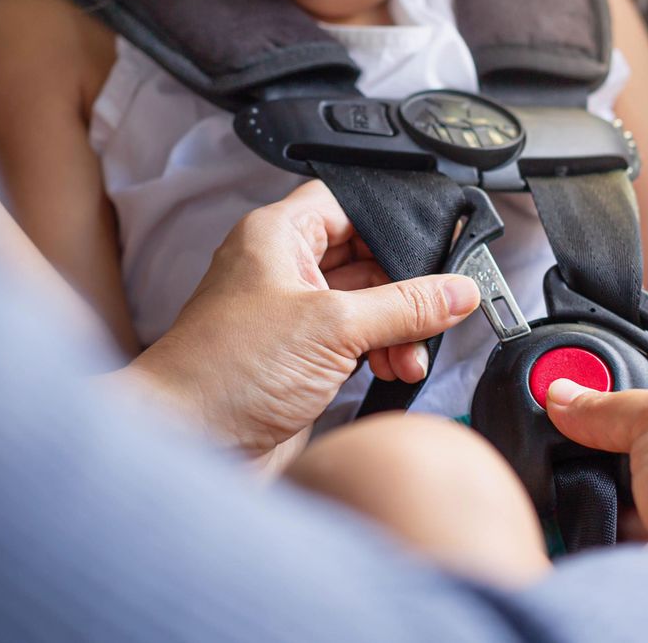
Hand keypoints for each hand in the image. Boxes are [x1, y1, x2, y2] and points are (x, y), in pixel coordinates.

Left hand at [129, 180, 479, 459]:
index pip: (348, 204)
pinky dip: (383, 353)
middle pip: (365, 257)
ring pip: (366, 303)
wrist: (190, 443)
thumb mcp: (333, 326)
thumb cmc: (225, 372)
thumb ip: (405, 306)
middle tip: (436, 308)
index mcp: (277, 236)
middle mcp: (283, 270)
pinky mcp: (301, 358)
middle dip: (405, 288)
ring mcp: (293, 316)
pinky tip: (398, 369)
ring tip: (412, 354)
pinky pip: (357, 342)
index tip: (438, 239)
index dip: (393, 218)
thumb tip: (457, 290)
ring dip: (398, 328)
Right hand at [545, 380, 647, 621]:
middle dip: (614, 443)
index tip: (590, 385)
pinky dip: (599, 525)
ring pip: (632, 496)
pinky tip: (589, 513)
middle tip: (577, 430)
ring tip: (581, 474)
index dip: (636, 388)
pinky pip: (618, 535)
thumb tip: (567, 397)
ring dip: (606, 488)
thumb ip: (614, 403)